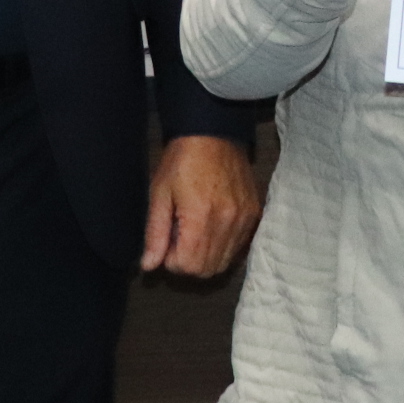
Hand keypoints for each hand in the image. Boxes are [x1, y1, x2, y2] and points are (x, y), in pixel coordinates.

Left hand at [142, 135, 263, 277]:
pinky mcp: (254, 214)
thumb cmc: (181, 161)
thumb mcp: (159, 194)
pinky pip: (238, 248)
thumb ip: (155, 233)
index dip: (171, 260)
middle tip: (179, 238)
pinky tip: (211, 228)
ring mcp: (244, 219)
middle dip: (188, 262)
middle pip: (206, 269)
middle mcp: (227, 222)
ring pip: (224, 263)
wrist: (214, 133)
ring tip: (195, 233)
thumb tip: (149, 266)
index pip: (187, 266)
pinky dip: (223, 248)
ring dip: (205, 257)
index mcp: (200, 217)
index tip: (167, 242)